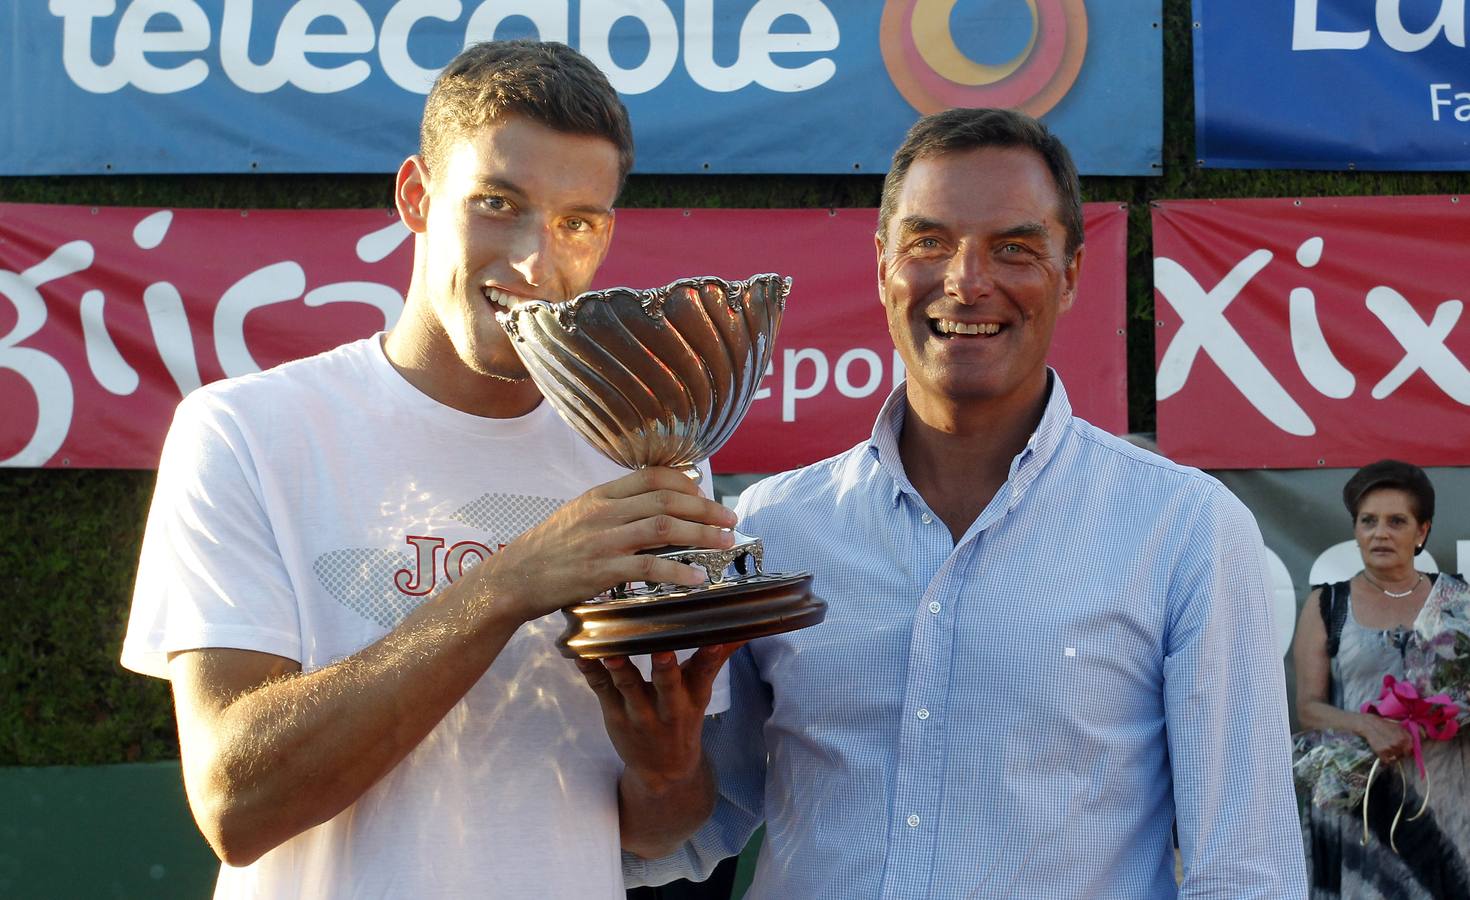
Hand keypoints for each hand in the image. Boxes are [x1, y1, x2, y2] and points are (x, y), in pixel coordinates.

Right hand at [478, 467, 736, 622]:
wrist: (514, 578)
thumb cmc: (549, 550)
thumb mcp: (579, 516)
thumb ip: (614, 509)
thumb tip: (653, 507)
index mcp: (600, 495)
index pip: (652, 476)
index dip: (686, 483)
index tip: (706, 494)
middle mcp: (605, 512)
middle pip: (666, 500)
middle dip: (705, 509)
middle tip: (730, 519)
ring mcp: (603, 540)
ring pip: (663, 527)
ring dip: (701, 535)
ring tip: (724, 543)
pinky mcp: (602, 570)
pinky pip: (649, 566)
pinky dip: (678, 570)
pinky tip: (697, 577)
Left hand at [576, 643, 744, 791]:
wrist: (663, 770)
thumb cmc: (683, 719)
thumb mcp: (701, 692)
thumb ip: (715, 658)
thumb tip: (742, 629)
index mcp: (693, 697)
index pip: (704, 673)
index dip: (710, 655)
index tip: (715, 638)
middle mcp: (668, 706)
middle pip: (667, 683)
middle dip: (665, 668)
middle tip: (662, 650)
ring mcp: (638, 712)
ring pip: (629, 687)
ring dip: (620, 669)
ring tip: (611, 652)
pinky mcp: (614, 713)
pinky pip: (601, 689)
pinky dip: (590, 671)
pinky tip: (581, 654)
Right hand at [1360, 712, 1413, 763]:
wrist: (1370, 725)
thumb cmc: (1385, 726)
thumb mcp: (1400, 727)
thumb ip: (1410, 735)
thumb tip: (1422, 738)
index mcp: (1406, 737)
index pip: (1411, 750)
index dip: (1407, 750)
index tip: (1403, 749)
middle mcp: (1400, 743)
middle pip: (1404, 755)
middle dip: (1400, 753)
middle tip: (1393, 747)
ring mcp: (1391, 748)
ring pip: (1395, 758)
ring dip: (1392, 755)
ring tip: (1386, 747)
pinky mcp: (1382, 752)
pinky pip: (1387, 761)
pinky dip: (1385, 758)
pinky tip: (1382, 751)